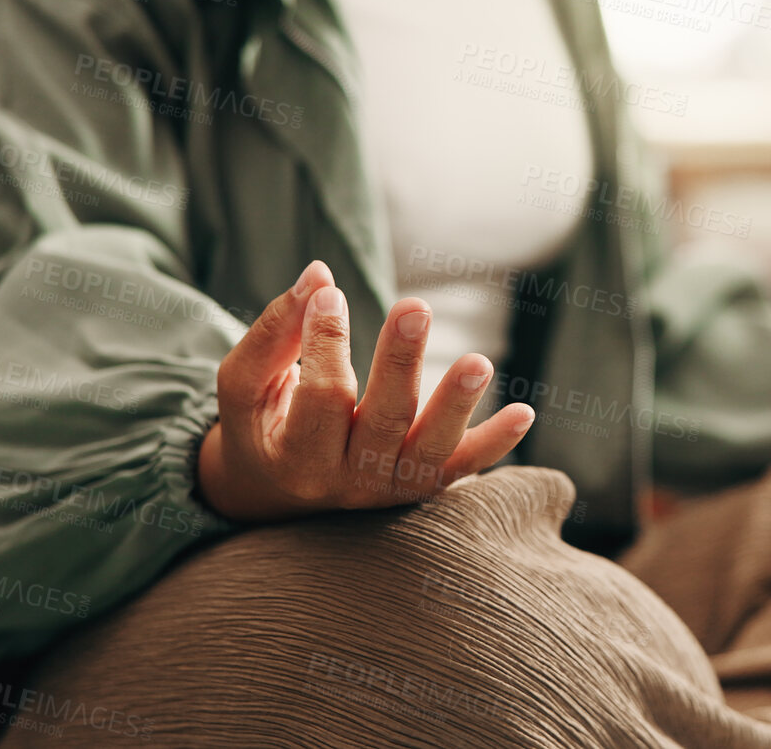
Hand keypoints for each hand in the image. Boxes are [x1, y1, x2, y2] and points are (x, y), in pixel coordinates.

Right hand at [197, 260, 535, 522]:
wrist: (274, 495)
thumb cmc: (260, 425)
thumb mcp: (245, 386)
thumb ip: (274, 332)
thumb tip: (319, 275)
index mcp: (295, 457)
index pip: (321, 396)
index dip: (326, 342)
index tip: (330, 293)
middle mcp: (346, 481)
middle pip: (382, 421)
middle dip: (401, 363)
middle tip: (415, 307)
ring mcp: (389, 488)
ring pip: (429, 450)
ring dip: (456, 405)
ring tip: (478, 362)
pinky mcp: (422, 486)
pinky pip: (464, 469)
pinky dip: (496, 443)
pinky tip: (525, 412)